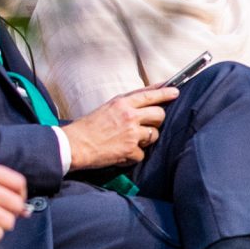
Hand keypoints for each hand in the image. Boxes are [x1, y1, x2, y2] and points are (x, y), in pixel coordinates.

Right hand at [62, 87, 177, 169]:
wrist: (74, 145)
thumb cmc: (88, 127)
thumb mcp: (107, 108)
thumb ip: (127, 104)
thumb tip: (146, 99)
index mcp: (122, 103)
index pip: (150, 95)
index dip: (165, 93)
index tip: (175, 92)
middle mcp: (129, 116)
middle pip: (159, 114)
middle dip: (157, 120)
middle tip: (148, 125)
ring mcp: (131, 133)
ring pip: (154, 135)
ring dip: (146, 139)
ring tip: (130, 141)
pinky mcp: (130, 149)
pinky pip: (142, 154)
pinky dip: (134, 156)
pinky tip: (122, 153)